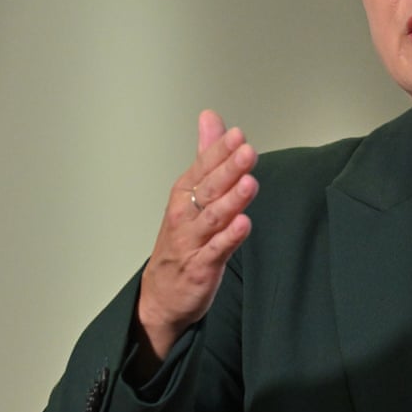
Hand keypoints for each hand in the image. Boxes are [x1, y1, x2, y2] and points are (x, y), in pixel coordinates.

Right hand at [134, 110, 258, 366]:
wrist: (161, 294)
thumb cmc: (182, 237)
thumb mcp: (191, 191)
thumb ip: (206, 154)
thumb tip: (210, 116)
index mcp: (185, 193)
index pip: (203, 166)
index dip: (220, 151)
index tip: (238, 134)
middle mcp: (186, 214)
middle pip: (209, 188)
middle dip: (228, 169)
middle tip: (247, 151)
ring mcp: (192, 241)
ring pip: (213, 218)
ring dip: (232, 200)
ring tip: (249, 183)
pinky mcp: (201, 267)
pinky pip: (216, 250)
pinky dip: (229, 238)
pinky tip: (244, 224)